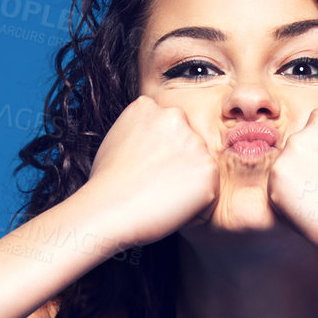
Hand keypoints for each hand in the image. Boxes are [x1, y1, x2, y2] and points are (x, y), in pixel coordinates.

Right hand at [82, 95, 219, 246]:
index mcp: (149, 107)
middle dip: (180, 164)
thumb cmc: (106, 184)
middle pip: (189, 143)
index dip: (162, 151)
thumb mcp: (116, 138)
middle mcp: (175, 117)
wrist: (108, 209)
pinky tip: (171, 206)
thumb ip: (140, 130)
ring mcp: (194, 142)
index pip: (170, 127)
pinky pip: (210, 191)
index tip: (149, 166)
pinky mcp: (208, 169)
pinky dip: (197, 205)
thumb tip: (149, 136)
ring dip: (188, 184)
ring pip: (201, 167)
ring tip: (160, 196)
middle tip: (156, 183)